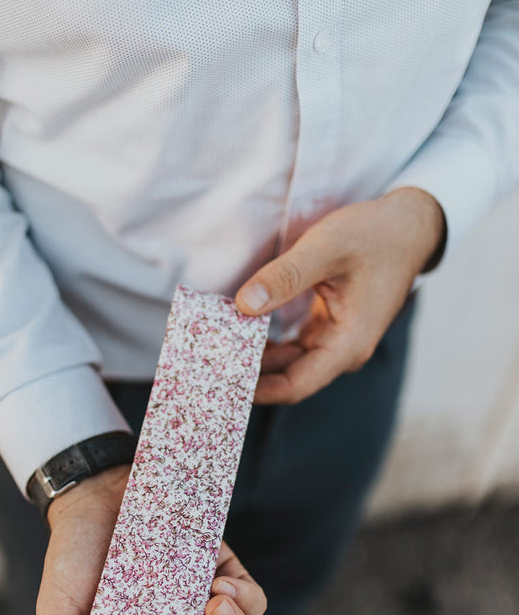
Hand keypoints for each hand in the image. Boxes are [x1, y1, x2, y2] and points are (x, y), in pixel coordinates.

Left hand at [234, 187, 445, 403]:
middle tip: (205, 366)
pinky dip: (266, 343)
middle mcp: (343, 351)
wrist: (409, 225)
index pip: (293, 385)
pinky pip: (293, 347)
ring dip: (254, 359)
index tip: (219, 382)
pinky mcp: (329, 329)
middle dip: (247, 375)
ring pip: (287, 364)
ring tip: (214, 351)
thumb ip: (284, 278)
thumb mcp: (326, 249)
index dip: (255, 389)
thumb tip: (243, 306)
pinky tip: (238, 333)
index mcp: (347, 345)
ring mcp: (336, 342)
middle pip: (287, 378)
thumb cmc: (375, 236)